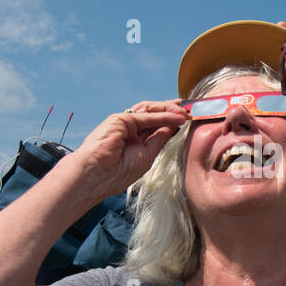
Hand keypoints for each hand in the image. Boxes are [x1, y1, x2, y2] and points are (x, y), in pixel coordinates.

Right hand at [73, 101, 188, 199]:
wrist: (95, 176)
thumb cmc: (116, 173)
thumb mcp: (147, 156)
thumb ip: (159, 140)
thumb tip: (174, 126)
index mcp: (134, 142)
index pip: (156, 127)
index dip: (172, 122)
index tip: (187, 120)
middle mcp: (129, 130)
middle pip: (154, 116)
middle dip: (172, 112)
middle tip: (189, 111)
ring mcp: (124, 124)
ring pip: (150, 111)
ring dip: (169, 110)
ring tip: (185, 112)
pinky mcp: (120, 119)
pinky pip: (146, 115)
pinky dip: (163, 115)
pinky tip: (177, 116)